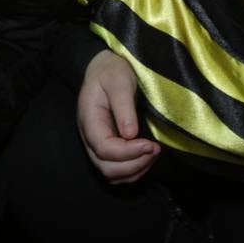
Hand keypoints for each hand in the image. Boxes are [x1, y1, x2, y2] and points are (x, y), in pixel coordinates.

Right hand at [77, 50, 159, 183]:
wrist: (104, 68)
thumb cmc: (111, 71)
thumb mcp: (118, 80)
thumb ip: (123, 105)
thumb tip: (130, 134)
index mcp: (89, 120)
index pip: (104, 148)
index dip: (127, 152)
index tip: (150, 144)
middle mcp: (90, 137)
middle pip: (106, 167)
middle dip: (134, 164)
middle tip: (155, 149)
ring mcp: (97, 145)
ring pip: (112, 174)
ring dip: (135, 169)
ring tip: (153, 152)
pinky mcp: (107, 148)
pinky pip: (118, 170)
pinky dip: (133, 170)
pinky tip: (147, 156)